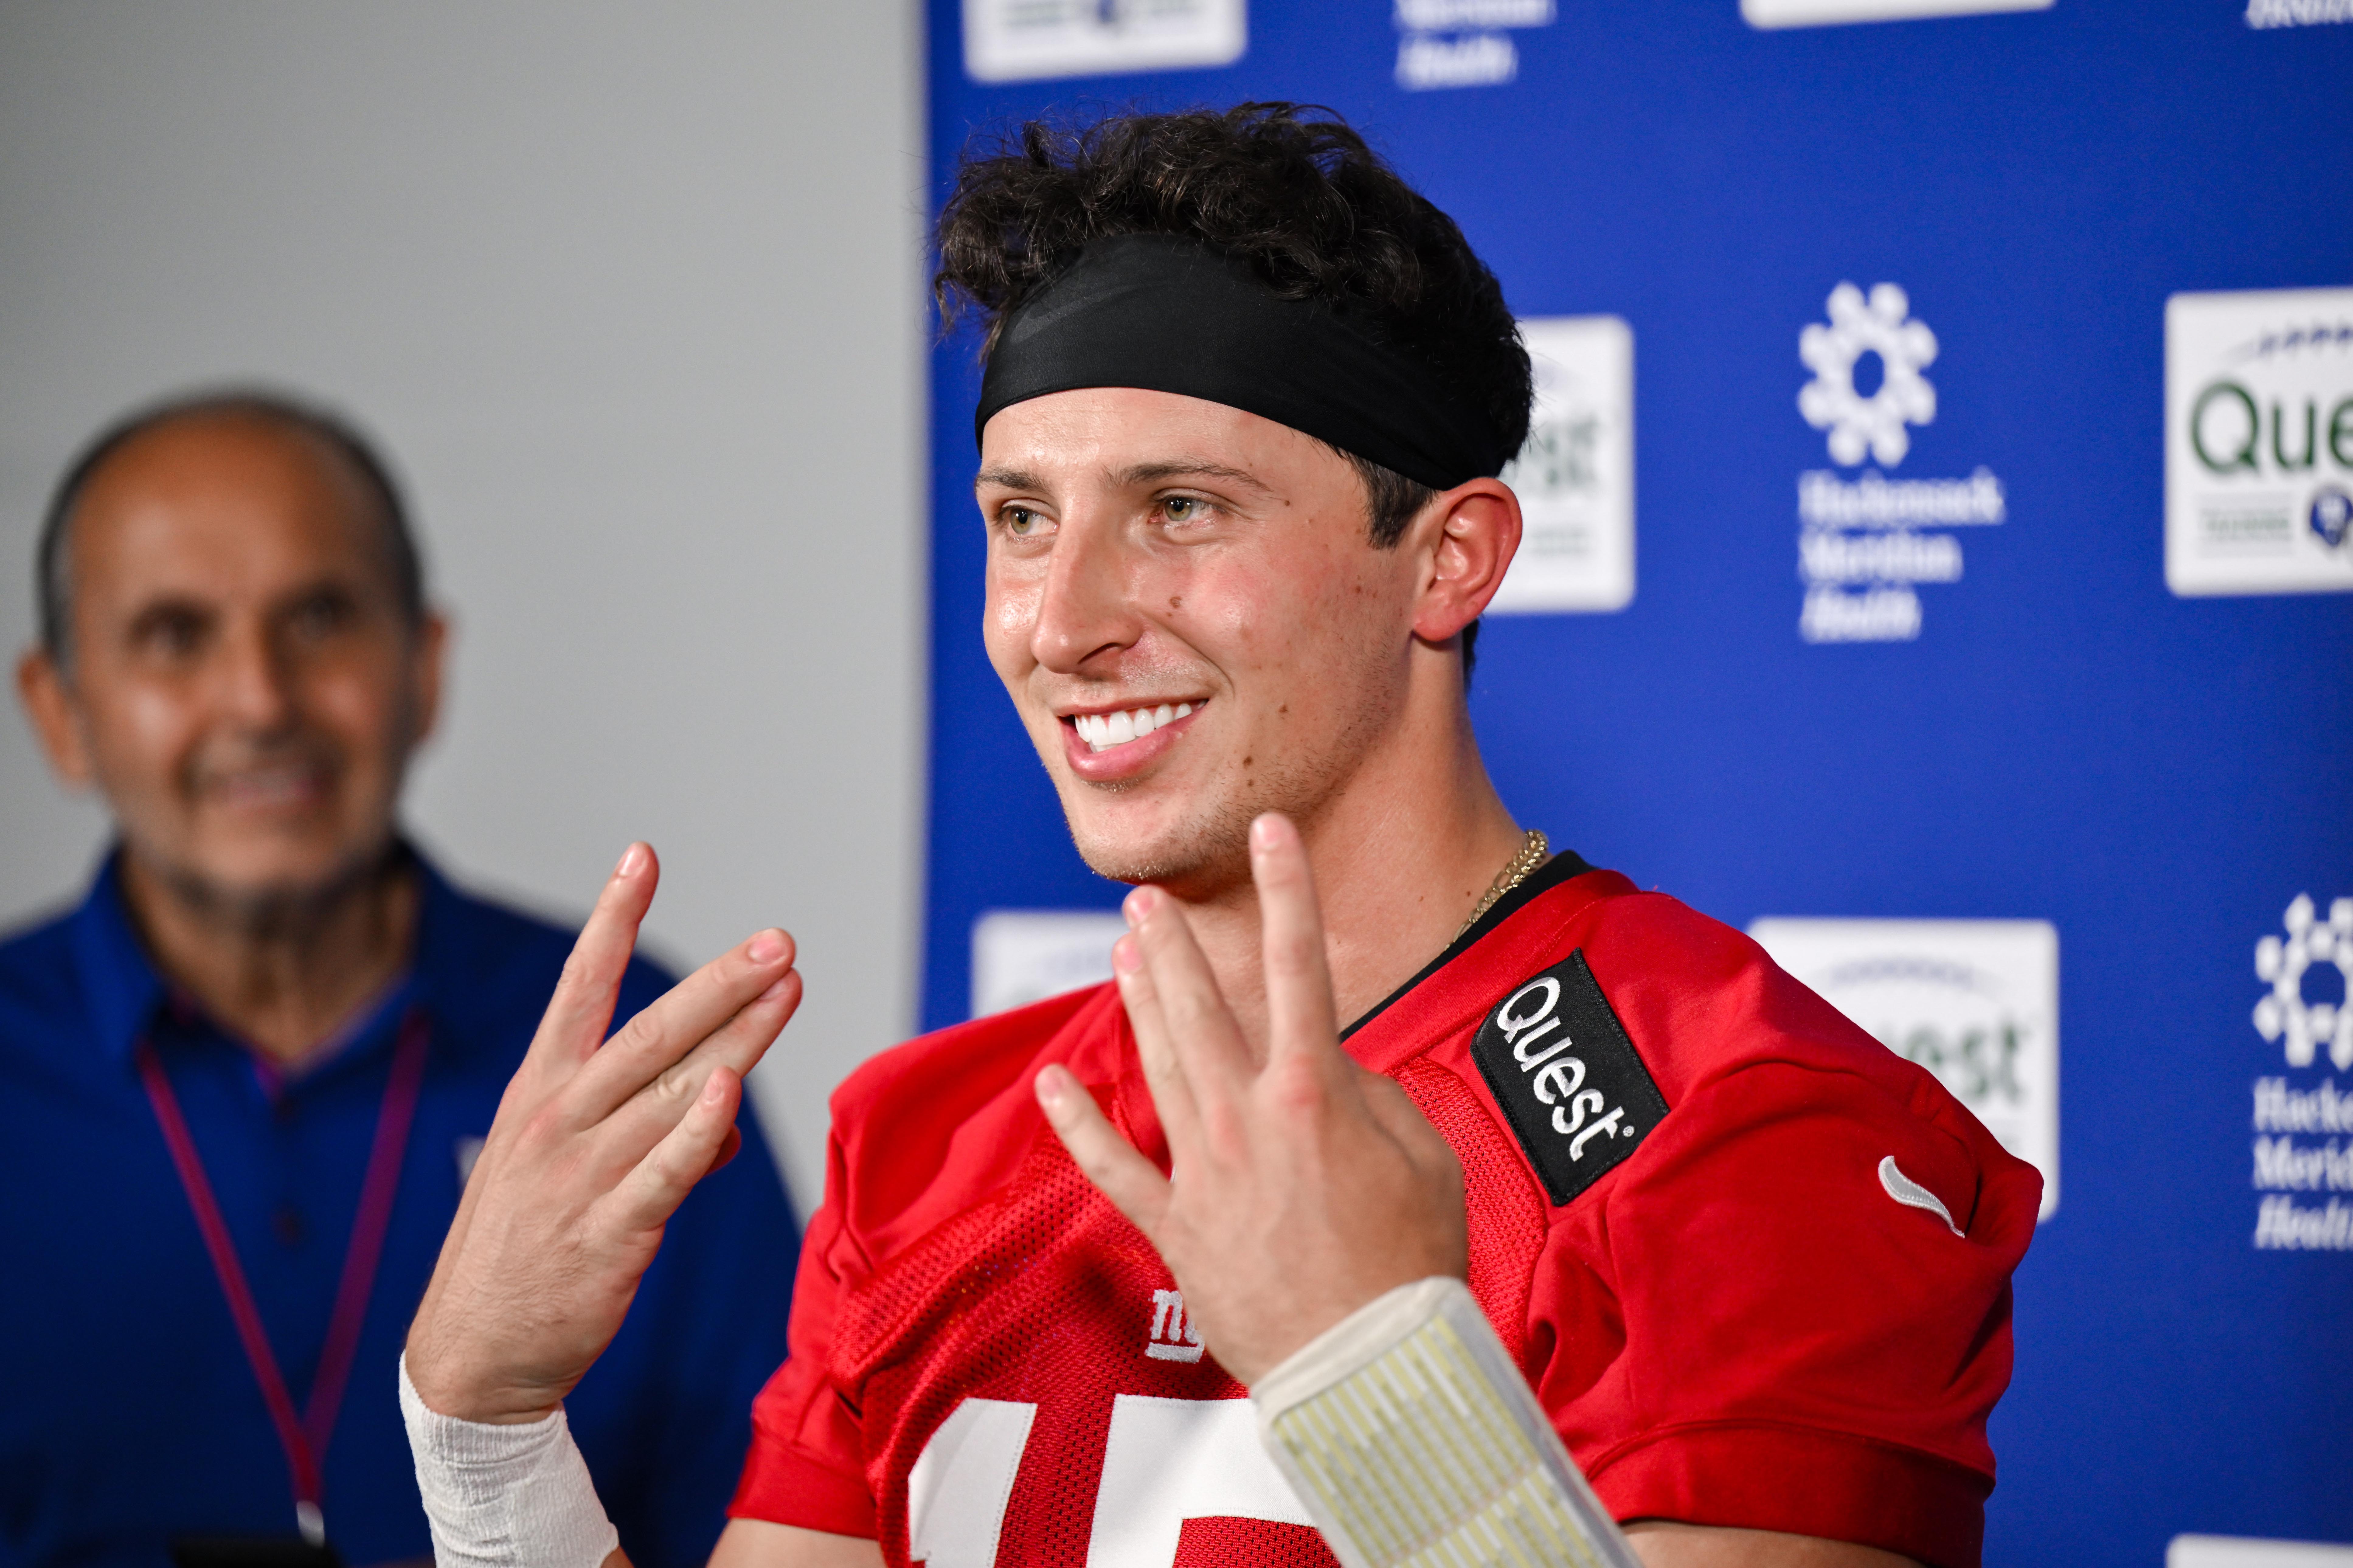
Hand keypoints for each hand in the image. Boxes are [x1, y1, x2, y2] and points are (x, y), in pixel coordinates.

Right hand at [404, 843, 801, 1421]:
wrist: (473, 1357)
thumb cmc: (528, 1250)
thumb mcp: (570, 1170)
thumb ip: (649, 1129)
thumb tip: (722, 1113)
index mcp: (541, 1093)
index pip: (580, 988)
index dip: (612, 918)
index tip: (641, 854)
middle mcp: (560, 1122)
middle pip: (649, 1033)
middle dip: (718, 982)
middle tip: (777, 939)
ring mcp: (582, 1177)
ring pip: (672, 1092)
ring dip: (738, 1039)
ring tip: (790, 989)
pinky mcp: (609, 1235)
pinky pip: (662, 1174)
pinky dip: (696, 1134)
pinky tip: (728, 1094)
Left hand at [1036, 813, 1467, 1384]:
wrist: (1374, 1366)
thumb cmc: (1415, 1265)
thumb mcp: (1425, 1159)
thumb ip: (1373, 1098)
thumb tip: (1331, 1068)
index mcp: (1316, 1094)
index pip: (1299, 967)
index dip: (1289, 889)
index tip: (1272, 830)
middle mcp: (1249, 1119)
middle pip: (1202, 1007)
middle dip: (1173, 943)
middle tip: (1142, 895)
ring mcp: (1206, 1173)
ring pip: (1159, 1065)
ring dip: (1137, 1000)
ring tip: (1119, 948)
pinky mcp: (1178, 1230)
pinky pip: (1116, 1168)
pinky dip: (1079, 1125)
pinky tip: (1054, 1081)